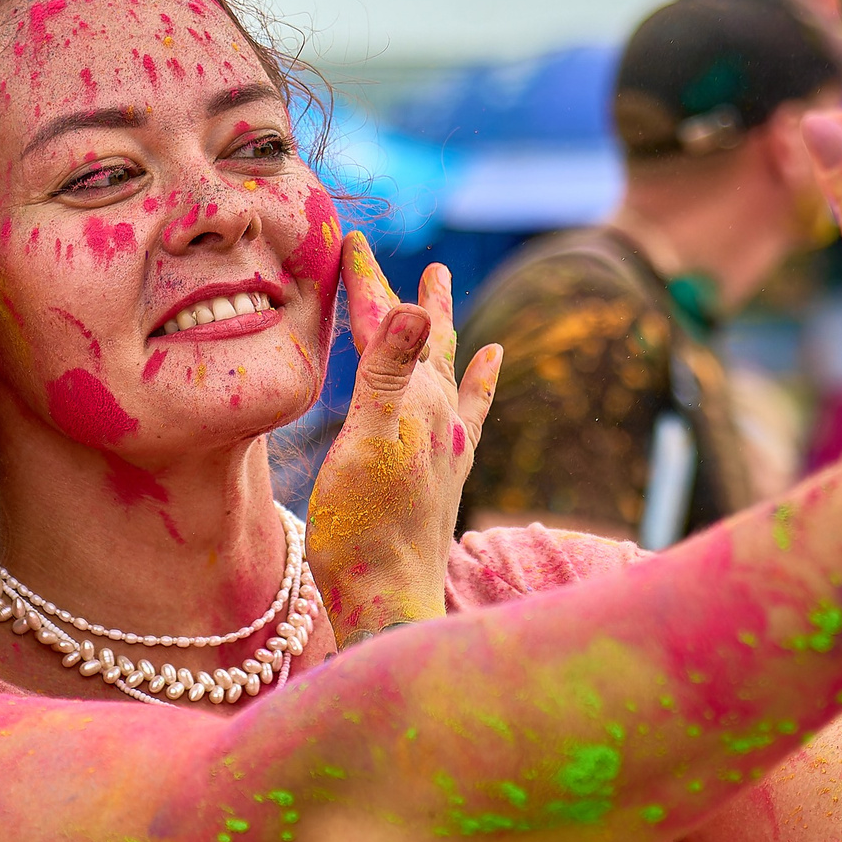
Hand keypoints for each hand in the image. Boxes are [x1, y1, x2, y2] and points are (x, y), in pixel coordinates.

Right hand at [306, 233, 501, 644]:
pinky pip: (471, 409)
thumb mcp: (364, 445)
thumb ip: (387, 374)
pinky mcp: (447, 474)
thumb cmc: (361, 530)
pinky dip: (480, 379)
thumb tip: (411, 306)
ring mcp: (447, 447)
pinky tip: (491, 362)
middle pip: (424, 341)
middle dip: (413, 299)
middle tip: (419, 259)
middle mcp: (439, 418)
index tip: (350, 240)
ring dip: (442, 329)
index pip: (390, 325)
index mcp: (415, 403)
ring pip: (447, 368)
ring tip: (442, 291)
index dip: (368, 281)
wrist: (388, 601)